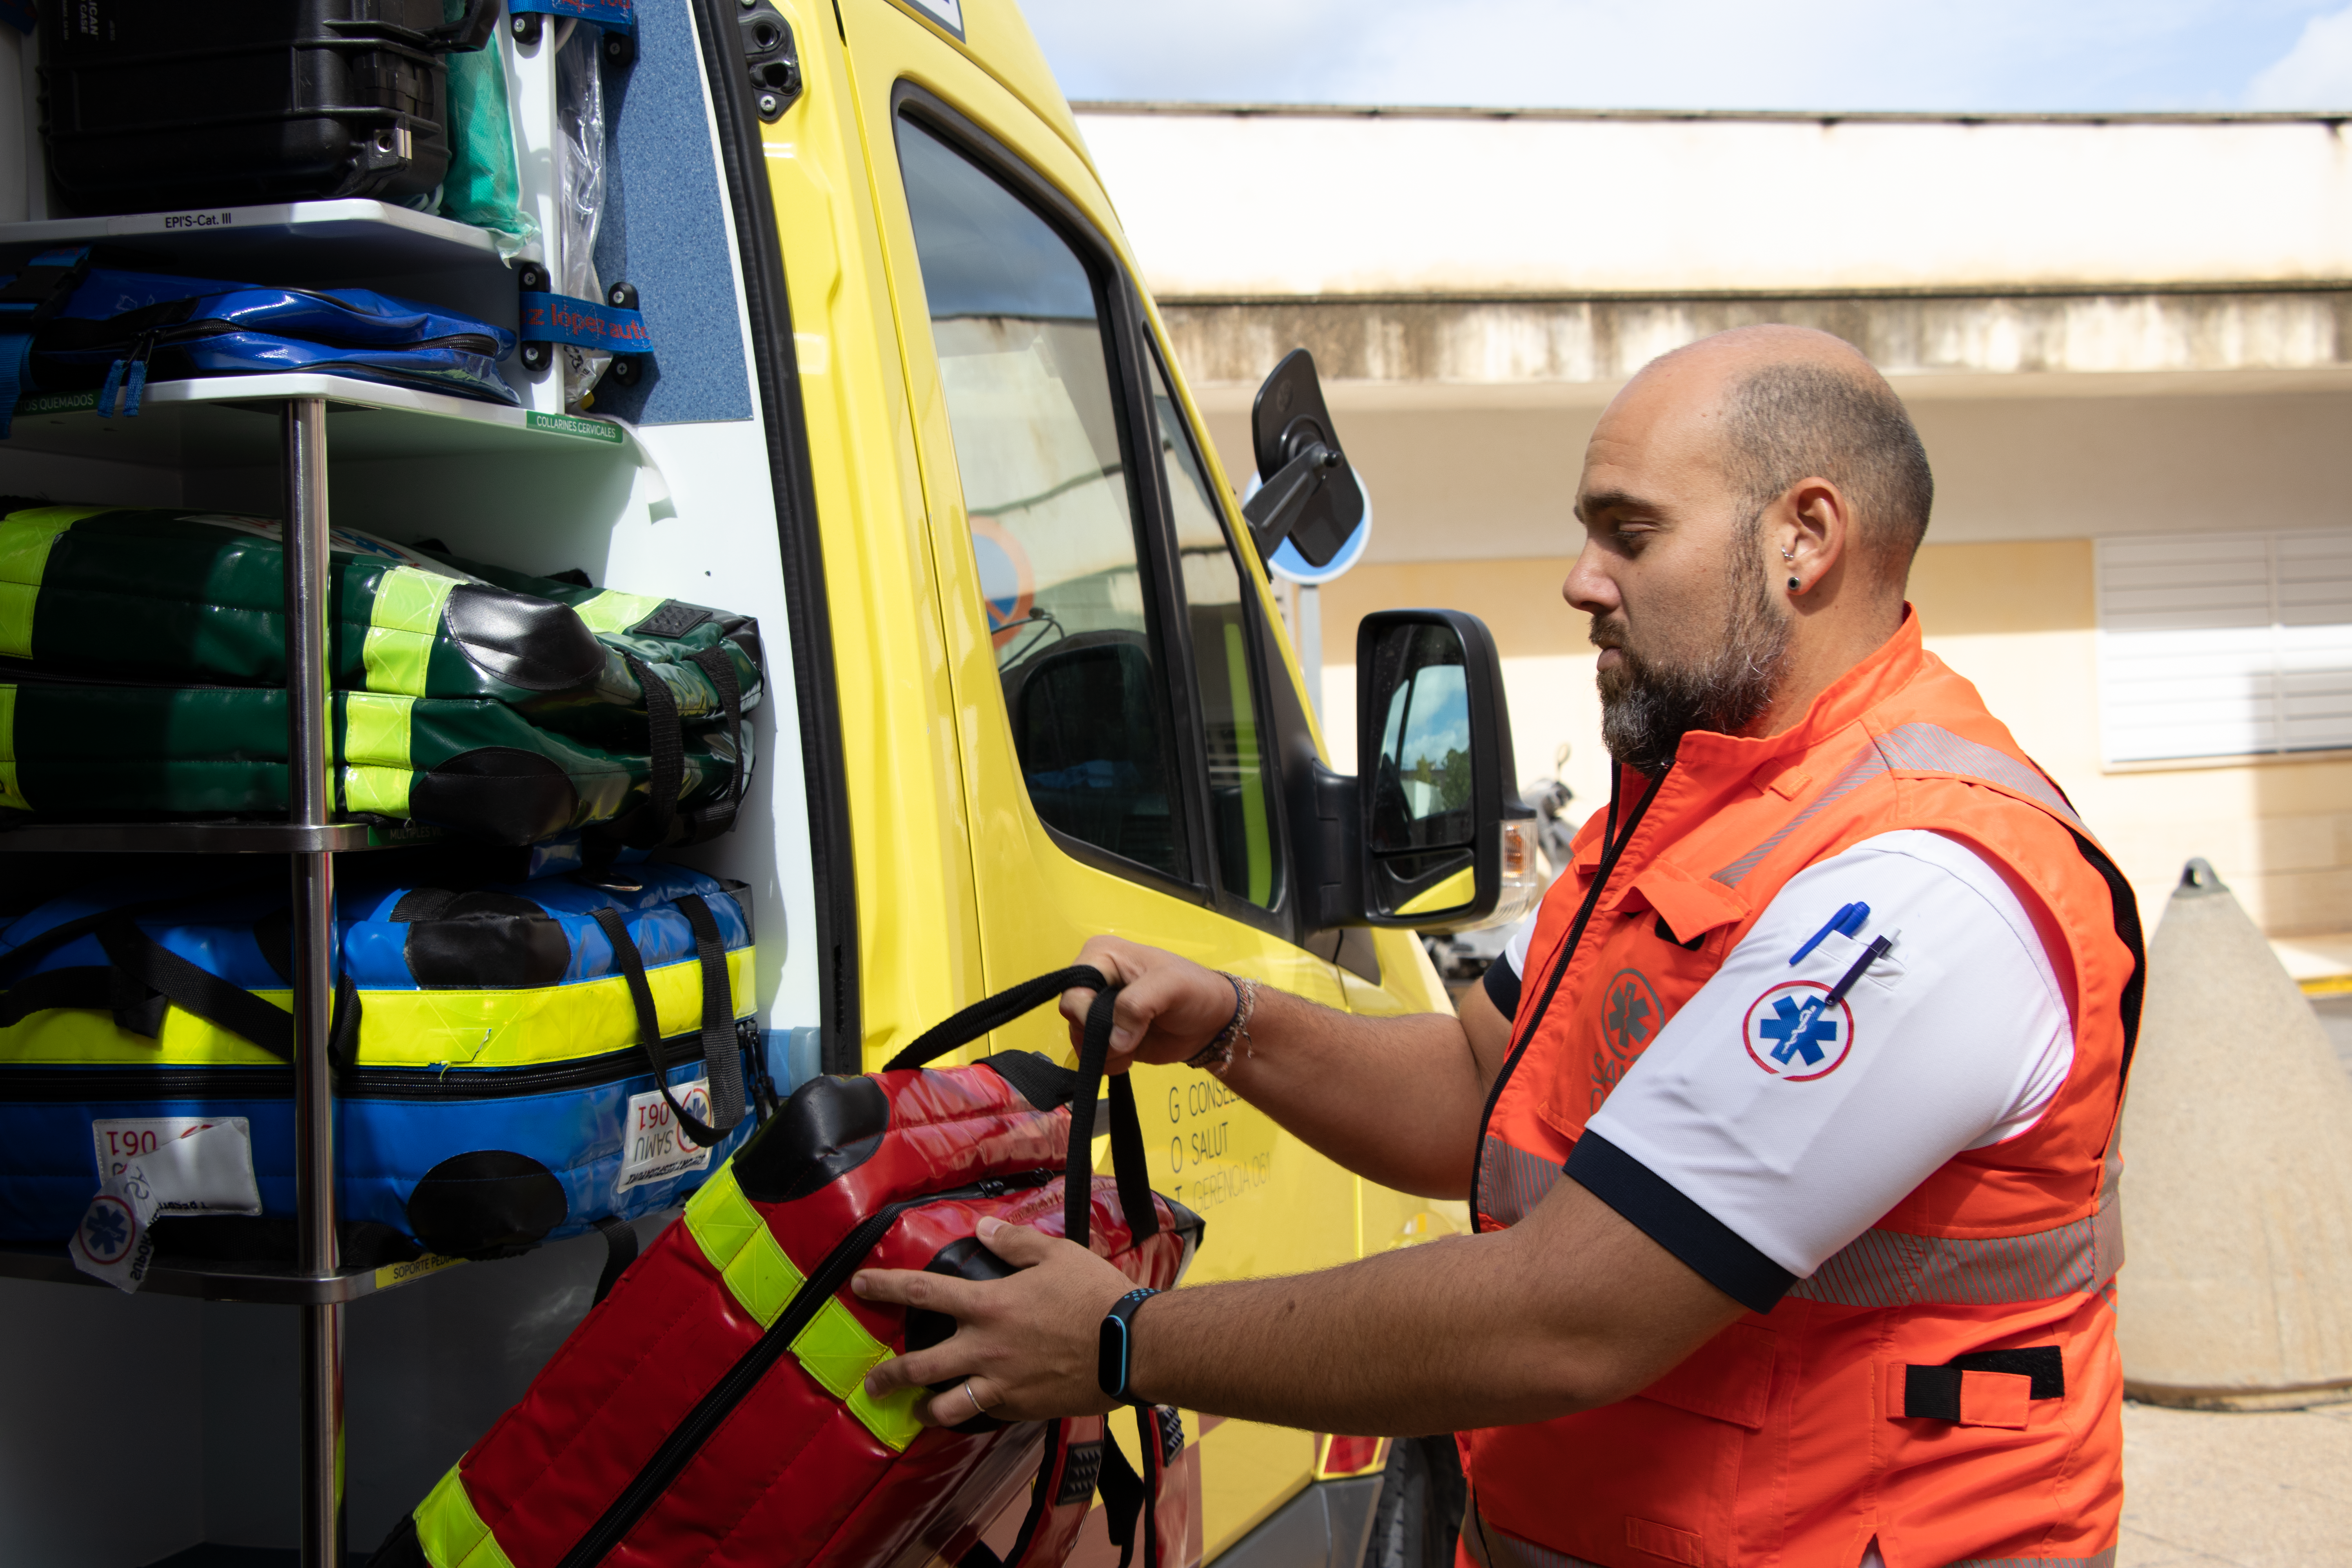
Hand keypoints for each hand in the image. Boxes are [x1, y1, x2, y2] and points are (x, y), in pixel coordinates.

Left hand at [852, 1216, 1136, 1423]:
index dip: (884, 1286)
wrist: (1131, 1347)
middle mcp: (985, 1348)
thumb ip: (1014, 1242)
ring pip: (945, 1406)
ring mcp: (1001, 1383)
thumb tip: (982, 1229)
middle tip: (873, 1383)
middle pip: (919, 1366)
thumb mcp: (1056, 1254)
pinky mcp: (1021, 1408)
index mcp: (988, 1305)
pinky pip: (986, 1415)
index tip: (859, 1284)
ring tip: (916, 1410)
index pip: (922, 1291)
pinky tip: (974, 1410)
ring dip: (924, 1409)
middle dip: (888, 1377)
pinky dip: (974, 1414)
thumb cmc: (1094, 1295)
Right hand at [1061, 936, 1238, 1068]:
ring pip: (1079, 1040)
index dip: (1089, 1014)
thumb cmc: (1195, 991)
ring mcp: (1098, 1011)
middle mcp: (1094, 981)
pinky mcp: (1106, 1036)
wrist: (1211, 1022)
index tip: (1118, 1025)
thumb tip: (1115, 1040)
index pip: (1073, 990)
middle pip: (1073, 1018)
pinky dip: (1111, 1062)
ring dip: (1107, 1052)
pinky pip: (1092, 1057)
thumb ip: (1138, 1004)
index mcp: (1102, 956)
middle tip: (1130, 1037)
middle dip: (1101, 1035)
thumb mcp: (1171, 986)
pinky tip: (1132, 1054)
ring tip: (1136, 1044)